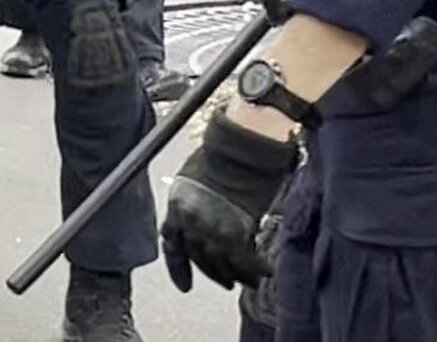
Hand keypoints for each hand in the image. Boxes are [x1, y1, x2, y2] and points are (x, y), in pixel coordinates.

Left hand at [162, 110, 298, 291]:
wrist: (238, 151)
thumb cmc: (218, 158)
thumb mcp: (192, 181)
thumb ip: (193, 205)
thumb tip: (205, 221)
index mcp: (176, 208)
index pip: (171, 245)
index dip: (178, 268)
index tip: (185, 286)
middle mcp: (189, 222)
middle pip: (198, 258)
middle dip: (212, 273)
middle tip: (225, 282)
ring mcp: (211, 229)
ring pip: (220, 264)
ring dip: (234, 276)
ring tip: (247, 281)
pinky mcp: (234, 233)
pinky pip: (243, 261)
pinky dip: (254, 269)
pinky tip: (265, 272)